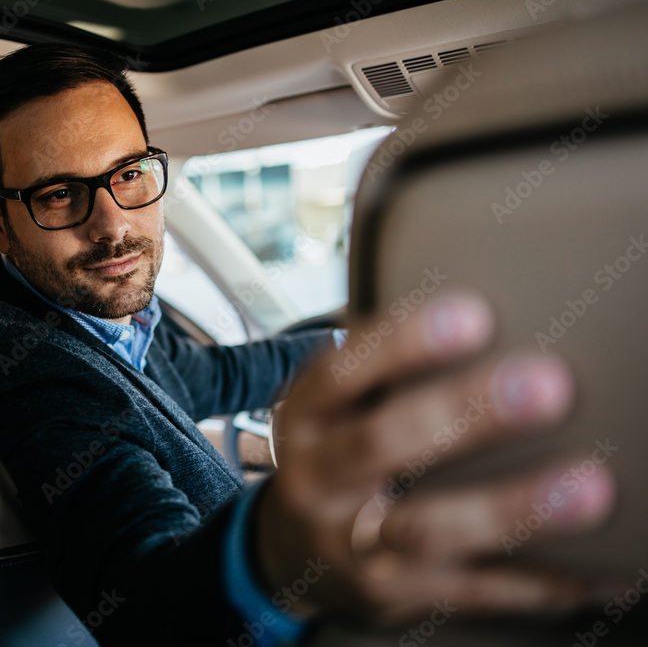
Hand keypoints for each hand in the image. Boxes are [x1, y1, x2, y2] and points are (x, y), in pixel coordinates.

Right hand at [258, 293, 614, 622]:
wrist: (289, 552)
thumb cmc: (330, 453)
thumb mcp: (328, 404)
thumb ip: (381, 363)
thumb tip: (485, 299)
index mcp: (306, 418)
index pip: (342, 373)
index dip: (402, 343)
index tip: (473, 315)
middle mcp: (320, 481)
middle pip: (382, 446)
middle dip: (464, 415)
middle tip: (547, 385)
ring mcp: (356, 546)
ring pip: (430, 529)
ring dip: (512, 507)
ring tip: (589, 486)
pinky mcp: (399, 598)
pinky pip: (476, 593)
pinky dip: (546, 585)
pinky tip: (608, 571)